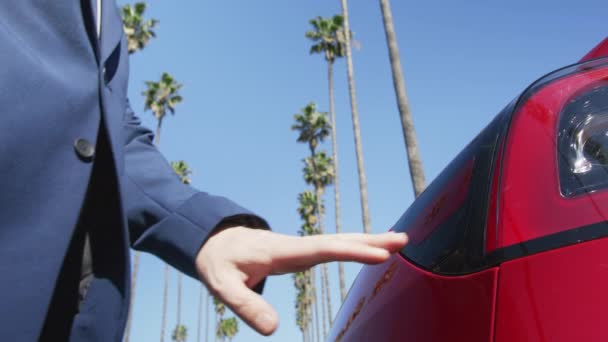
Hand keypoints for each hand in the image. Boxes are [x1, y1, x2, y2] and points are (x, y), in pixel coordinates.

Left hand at [195, 227, 407, 335]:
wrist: (213, 239)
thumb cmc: (218, 261)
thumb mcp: (223, 286)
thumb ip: (245, 306)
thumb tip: (273, 329)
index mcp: (282, 251)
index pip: (323, 249)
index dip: (351, 251)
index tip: (380, 254)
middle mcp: (296, 245)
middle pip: (339, 241)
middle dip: (370, 241)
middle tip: (403, 240)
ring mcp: (299, 246)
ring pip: (338, 242)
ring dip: (367, 241)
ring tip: (398, 241)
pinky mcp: (300, 252)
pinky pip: (332, 247)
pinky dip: (353, 246)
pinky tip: (367, 249)